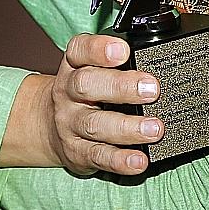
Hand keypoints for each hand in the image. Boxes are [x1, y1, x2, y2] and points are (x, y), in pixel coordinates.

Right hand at [1, 34, 160, 175]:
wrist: (49, 126)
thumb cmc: (83, 94)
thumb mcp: (90, 70)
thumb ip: (118, 67)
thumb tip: (159, 66)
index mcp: (74, 66)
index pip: (79, 50)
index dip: (99, 49)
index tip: (123, 51)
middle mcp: (68, 92)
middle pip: (86, 85)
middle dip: (120, 87)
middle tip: (151, 90)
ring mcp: (70, 124)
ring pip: (95, 124)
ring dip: (127, 128)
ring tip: (154, 129)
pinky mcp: (77, 152)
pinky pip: (99, 156)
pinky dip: (121, 160)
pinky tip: (139, 160)